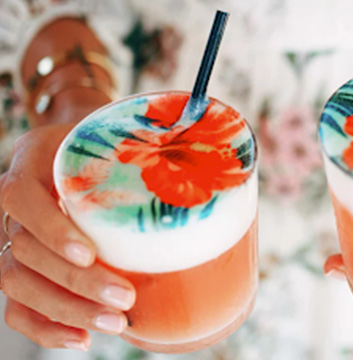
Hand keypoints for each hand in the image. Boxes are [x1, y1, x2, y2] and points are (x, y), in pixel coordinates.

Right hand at [0, 124, 135, 350]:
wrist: (88, 150)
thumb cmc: (112, 145)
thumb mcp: (122, 137)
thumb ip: (147, 151)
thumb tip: (208, 178)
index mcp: (34, 160)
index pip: (21, 197)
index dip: (52, 230)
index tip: (90, 253)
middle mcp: (15, 202)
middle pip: (24, 249)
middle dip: (76, 282)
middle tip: (125, 298)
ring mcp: (12, 236)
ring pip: (17, 283)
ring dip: (67, 309)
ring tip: (115, 323)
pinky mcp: (21, 268)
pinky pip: (16, 307)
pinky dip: (46, 328)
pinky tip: (82, 339)